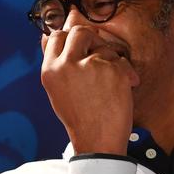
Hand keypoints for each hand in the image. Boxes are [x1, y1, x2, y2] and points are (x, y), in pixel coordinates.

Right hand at [41, 25, 139, 155]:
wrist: (97, 141)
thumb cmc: (79, 117)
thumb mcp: (57, 89)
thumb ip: (55, 63)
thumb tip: (47, 37)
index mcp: (50, 70)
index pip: (56, 36)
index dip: (70, 38)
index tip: (80, 46)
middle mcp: (66, 65)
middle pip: (79, 32)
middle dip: (91, 40)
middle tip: (97, 55)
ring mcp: (89, 66)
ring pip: (103, 46)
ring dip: (109, 59)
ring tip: (109, 81)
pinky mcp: (112, 70)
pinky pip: (120, 60)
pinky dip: (125, 73)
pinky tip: (123, 88)